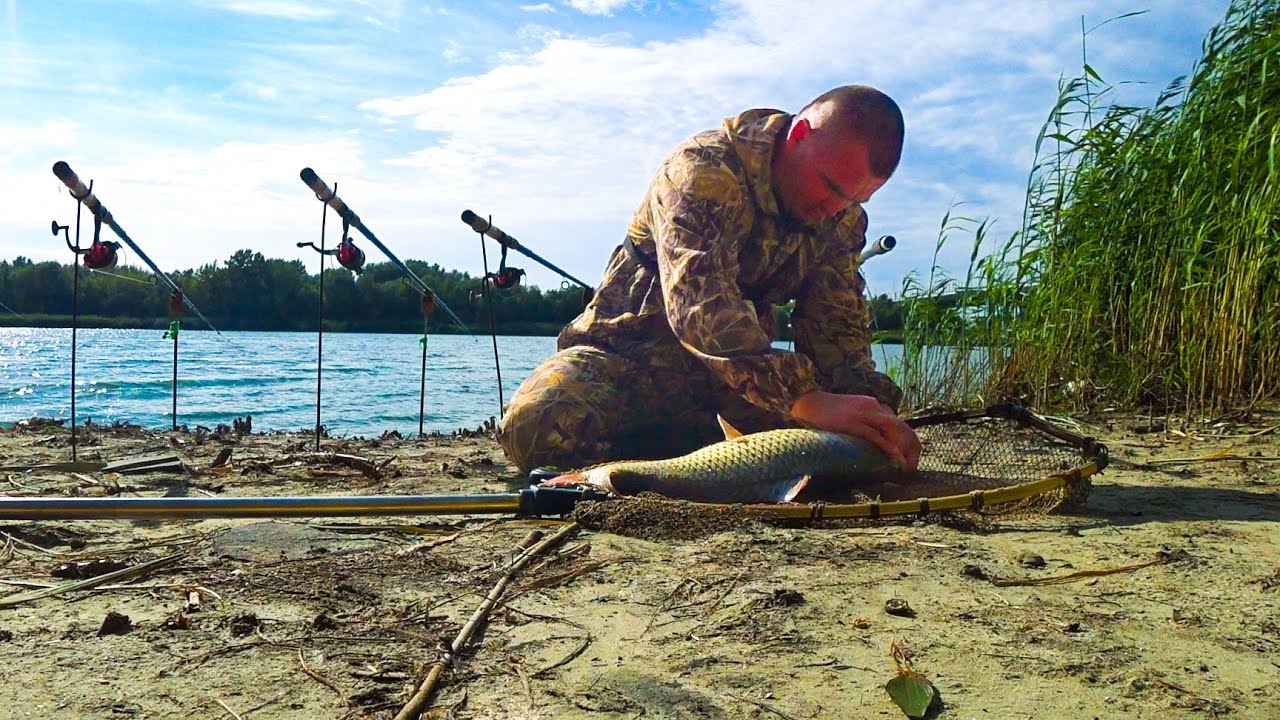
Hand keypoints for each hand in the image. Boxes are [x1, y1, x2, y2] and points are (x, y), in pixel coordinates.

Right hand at [789, 391, 920, 469]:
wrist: (808, 402)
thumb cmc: (827, 413)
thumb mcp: (852, 414)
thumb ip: (865, 424)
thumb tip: (874, 443)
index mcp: (873, 405)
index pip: (899, 423)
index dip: (908, 442)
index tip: (908, 458)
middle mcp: (873, 407)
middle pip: (902, 427)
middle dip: (911, 448)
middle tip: (910, 467)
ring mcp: (865, 414)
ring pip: (894, 430)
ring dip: (903, 450)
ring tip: (905, 467)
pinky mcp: (854, 423)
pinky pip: (878, 437)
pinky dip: (890, 449)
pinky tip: (896, 460)